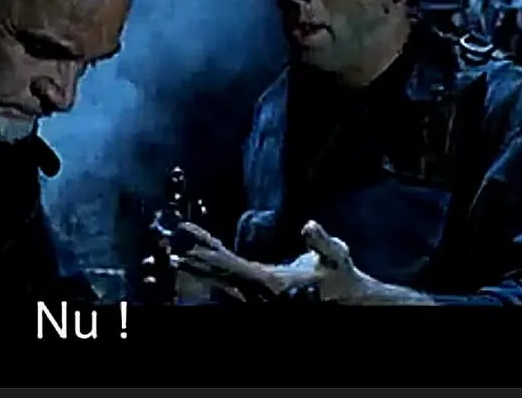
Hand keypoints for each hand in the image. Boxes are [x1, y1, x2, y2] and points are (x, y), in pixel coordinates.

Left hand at [174, 219, 377, 303]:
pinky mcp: (261, 287)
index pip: (236, 269)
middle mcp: (261, 290)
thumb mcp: (337, 254)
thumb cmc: (343, 274)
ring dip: (201, 266)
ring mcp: (259, 291)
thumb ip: (322, 241)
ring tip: (177, 255)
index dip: (213, 257)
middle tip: (171, 249)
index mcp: (273, 282)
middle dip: (198, 262)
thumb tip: (309, 224)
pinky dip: (215, 266)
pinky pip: (232, 277)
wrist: (349, 297)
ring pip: (224, 278)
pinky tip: (200, 258)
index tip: (191, 248)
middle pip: (222, 275)